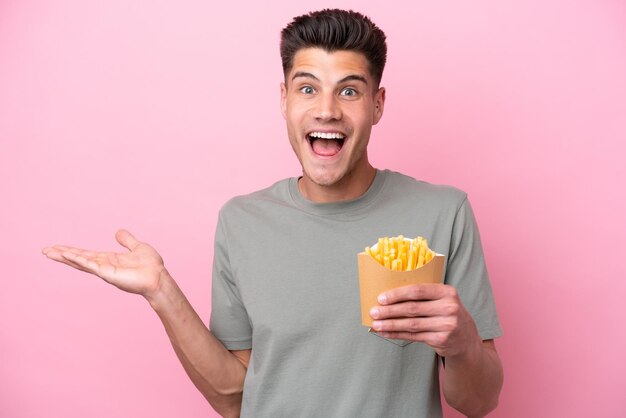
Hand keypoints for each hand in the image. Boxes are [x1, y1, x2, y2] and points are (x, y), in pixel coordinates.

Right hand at [42, 229, 166, 299]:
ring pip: (81, 262)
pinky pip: (90, 265)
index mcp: (109, 259)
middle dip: (62, 255)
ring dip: (65, 257)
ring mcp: (104, 270)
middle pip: (79, 259)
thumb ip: (127, 240)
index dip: (72, 251)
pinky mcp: (108, 274)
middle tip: (45, 250)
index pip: (86, 254)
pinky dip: (79, 259)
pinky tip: (67, 255)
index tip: (58, 247)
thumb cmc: (151, 266)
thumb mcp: (137, 247)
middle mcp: (104, 265)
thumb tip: (118, 232)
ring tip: (50, 252)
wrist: (159, 277)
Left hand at [369, 284, 481, 357]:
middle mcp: (449, 308)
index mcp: (447, 292)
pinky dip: (397, 334)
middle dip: (390, 310)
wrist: (466, 339)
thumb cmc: (447, 314)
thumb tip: (389, 296)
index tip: (381, 298)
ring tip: (376, 324)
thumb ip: (423, 296)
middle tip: (374, 311)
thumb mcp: (442, 300)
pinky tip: (385, 333)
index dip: (397, 294)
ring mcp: (447, 325)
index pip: (418, 291)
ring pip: (411, 324)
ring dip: (390, 324)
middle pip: (412, 308)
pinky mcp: (441, 340)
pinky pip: (413, 336)